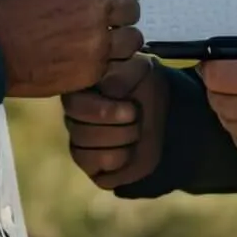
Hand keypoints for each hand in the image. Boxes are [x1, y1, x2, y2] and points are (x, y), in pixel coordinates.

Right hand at [0, 0, 145, 97]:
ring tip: (114, 45)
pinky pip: (117, 66)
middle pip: (132, 11)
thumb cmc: (3, 7)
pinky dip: (113, 64)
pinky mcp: (91, 69)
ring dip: (124, 41)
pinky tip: (102, 63)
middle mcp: (95, 6)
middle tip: (118, 22)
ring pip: (132, 40)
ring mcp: (95, 39)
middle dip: (126, 15)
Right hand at [62, 54, 166, 189]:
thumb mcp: (141, 71)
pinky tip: (129, 150)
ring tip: (136, 132)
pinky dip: (118, 160)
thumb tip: (107, 90)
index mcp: (79, 89)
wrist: (163, 114)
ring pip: (85, 152)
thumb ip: (123, 75)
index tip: (132, 111)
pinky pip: (92, 165)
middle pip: (80, 132)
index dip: (104, 112)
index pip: (74, 105)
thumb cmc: (146, 86)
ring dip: (121, 143)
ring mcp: (77, 140)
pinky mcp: (88, 162)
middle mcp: (72, 116)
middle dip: (120, 130)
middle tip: (137, 120)